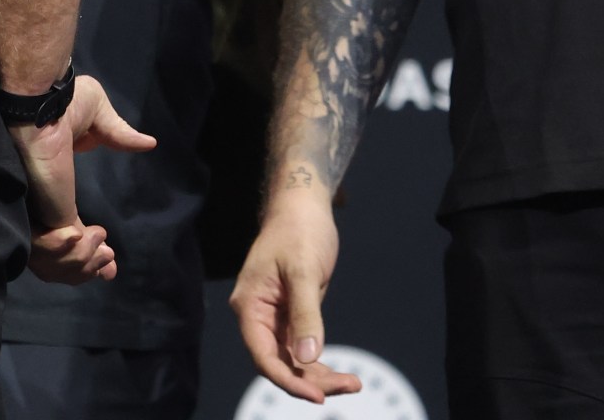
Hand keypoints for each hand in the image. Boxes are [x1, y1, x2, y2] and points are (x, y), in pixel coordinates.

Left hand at [10, 74, 153, 284]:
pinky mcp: (45, 212)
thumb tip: (148, 143)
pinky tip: (98, 241)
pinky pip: (59, 253)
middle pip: (56, 257)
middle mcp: (40, 204)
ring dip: (85, 264)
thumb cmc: (65, 100)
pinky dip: (79, 258)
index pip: (63, 231)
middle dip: (85, 269)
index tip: (108, 259)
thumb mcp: (97, 117)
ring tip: (105, 252)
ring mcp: (40, 210)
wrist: (42, 99)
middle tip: (108, 266)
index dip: (84, 248)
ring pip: (55, 264)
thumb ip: (118, 135)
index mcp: (50, 189)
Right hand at [230, 185, 362, 403]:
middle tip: (349, 385)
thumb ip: (305, 315)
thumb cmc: (298, 231)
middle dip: (310, 381)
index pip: (263, 355)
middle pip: (278, 362)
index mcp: (250, 305)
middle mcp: (257, 316)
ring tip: (354, 383)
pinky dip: (320, 363)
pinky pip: (301, 348)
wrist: (302, 208)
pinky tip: (343, 374)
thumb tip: (308, 358)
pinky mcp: (290, 315)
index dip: (288, 380)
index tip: (319, 396)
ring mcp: (274, 317)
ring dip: (319, 376)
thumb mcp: (304, 271)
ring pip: (291, 360)